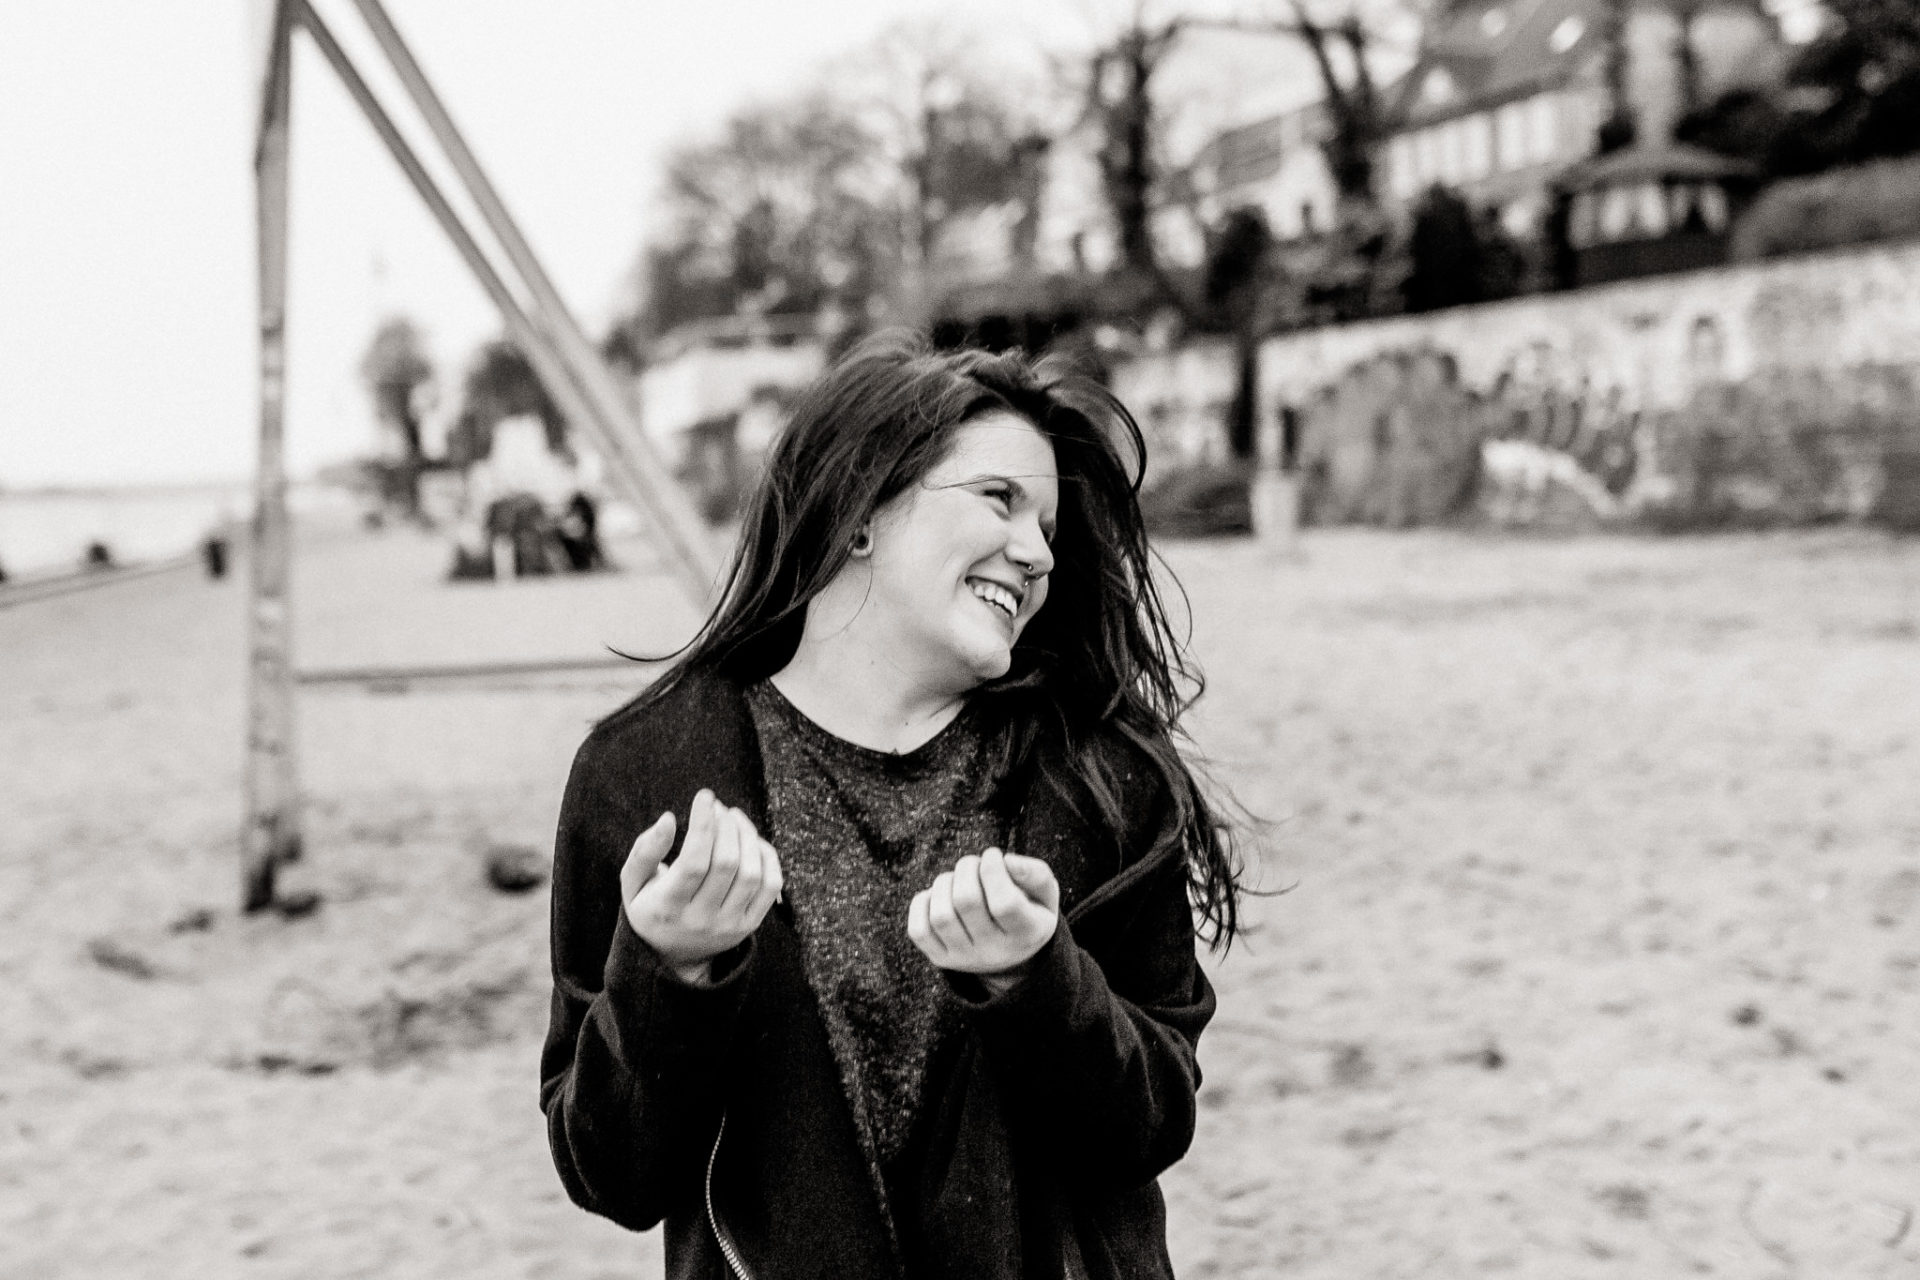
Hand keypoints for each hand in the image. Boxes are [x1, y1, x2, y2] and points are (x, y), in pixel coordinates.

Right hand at [621, 790, 782, 983]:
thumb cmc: (651, 907)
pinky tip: (752, 840)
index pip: (693, 861)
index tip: (704, 796)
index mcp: (668, 908)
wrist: (672, 957)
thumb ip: (644, 850)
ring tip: (734, 817)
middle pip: (727, 863)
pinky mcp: (749, 925)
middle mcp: (701, 920)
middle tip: (718, 807)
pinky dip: (767, 856)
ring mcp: (729, 925)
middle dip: (726, 825)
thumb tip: (669, 819)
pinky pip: (771, 886)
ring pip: (752, 873)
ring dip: (747, 836)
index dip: (702, 823)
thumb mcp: (632, 883)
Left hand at [908, 847, 1058, 989]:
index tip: (994, 855)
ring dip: (945, 882)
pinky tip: (941, 896)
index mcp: (1026, 934)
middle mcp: (995, 952)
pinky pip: (918, 930)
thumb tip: (1006, 860)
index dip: (993, 870)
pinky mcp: (941, 959)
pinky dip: (924, 902)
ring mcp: (964, 959)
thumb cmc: (1028, 911)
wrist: (1013, 956)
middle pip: (967, 902)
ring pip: (941, 915)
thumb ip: (1035, 874)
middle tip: (974, 863)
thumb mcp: (1045, 894)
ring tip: (959, 878)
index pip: (1004, 903)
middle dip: (967, 868)